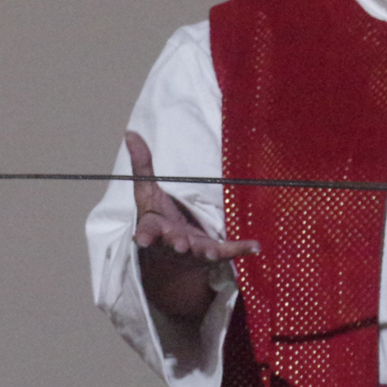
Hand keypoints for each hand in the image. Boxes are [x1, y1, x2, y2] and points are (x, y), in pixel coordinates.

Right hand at [126, 130, 259, 322]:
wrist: (172, 253)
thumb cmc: (159, 217)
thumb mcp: (148, 192)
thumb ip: (142, 166)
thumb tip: (131, 133)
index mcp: (154, 228)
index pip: (147, 231)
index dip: (144, 236)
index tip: (141, 240)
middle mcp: (172, 242)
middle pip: (173, 242)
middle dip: (177, 243)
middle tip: (180, 244)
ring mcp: (194, 249)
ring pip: (199, 251)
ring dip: (205, 251)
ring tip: (211, 252)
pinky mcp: (213, 253)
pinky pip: (228, 251)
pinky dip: (241, 249)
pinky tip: (255, 246)